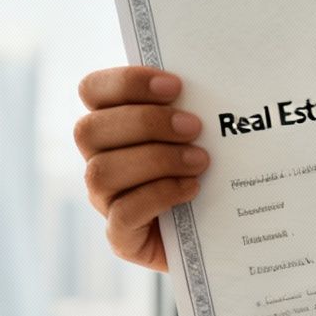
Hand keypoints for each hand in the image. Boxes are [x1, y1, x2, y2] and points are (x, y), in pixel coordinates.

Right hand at [75, 66, 209, 271]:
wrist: (224, 231)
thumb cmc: (214, 169)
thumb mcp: (206, 132)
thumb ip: (200, 104)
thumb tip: (225, 77)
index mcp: (112, 124)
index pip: (92, 91)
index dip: (126, 83)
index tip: (175, 85)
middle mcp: (99, 160)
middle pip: (90, 130)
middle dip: (145, 123)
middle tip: (194, 126)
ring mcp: (105, 200)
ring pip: (102, 173)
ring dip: (156, 160)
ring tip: (200, 160)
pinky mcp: (122, 237)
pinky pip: (122, 215)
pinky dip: (159, 196)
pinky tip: (192, 188)